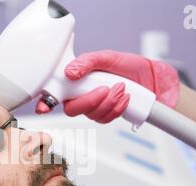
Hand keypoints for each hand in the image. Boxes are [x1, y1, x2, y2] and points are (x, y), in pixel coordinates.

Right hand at [36, 50, 179, 122]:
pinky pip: (106, 119)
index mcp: (76, 81)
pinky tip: (125, 97)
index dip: (45, 102)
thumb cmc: (129, 66)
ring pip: (92, 115)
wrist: (152, 78)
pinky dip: (117, 108)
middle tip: (105, 88)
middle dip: (90, 100)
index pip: (55, 94)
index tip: (43, 108)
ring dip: (109, 102)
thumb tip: (70, 72)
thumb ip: (87, 62)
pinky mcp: (107, 115)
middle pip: (72, 109)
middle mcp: (82, 95)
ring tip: (120, 87)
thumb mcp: (107, 57)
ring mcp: (94, 107)